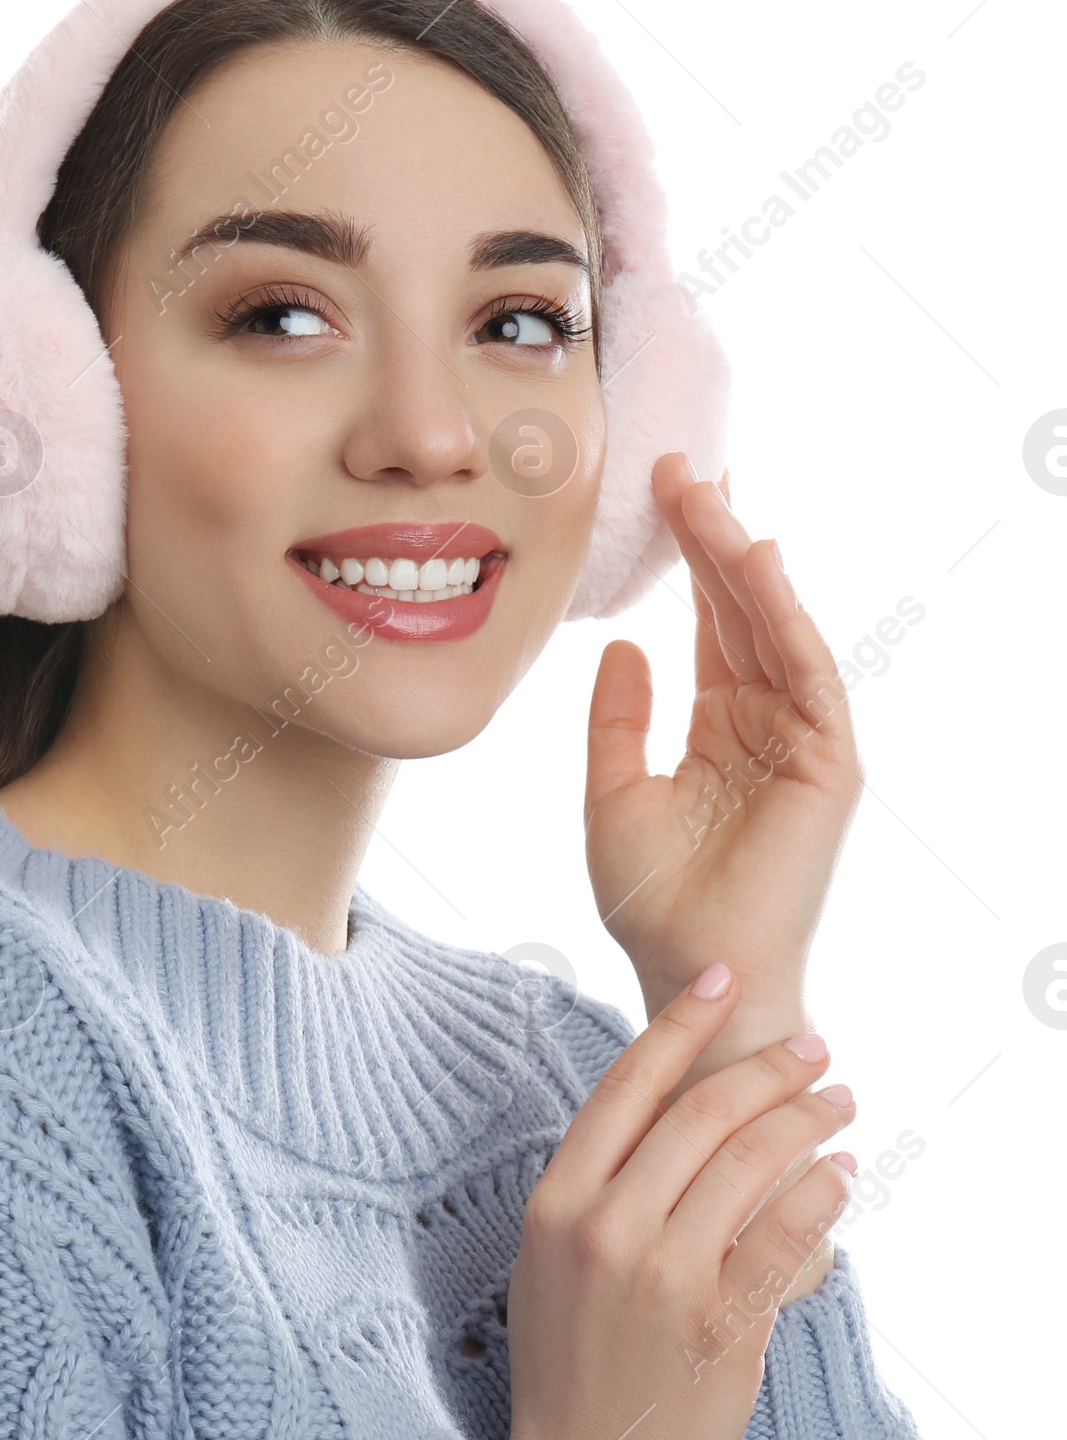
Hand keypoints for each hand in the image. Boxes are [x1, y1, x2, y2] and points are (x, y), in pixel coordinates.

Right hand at [502, 962, 856, 1439]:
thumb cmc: (567, 1364)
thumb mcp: (552, 1259)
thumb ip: (597, 1186)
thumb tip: (671, 1113)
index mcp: (556, 1200)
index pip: (626, 1086)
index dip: (680, 1023)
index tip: (722, 978)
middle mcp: (605, 1226)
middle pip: (701, 1114)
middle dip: (768, 1068)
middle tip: (814, 1048)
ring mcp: (662, 1276)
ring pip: (751, 1164)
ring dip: (807, 1120)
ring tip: (840, 1102)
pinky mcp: (718, 1325)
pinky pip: (785, 1236)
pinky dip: (822, 1193)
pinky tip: (841, 1172)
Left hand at [583, 454, 861, 1018]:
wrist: (689, 974)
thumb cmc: (651, 900)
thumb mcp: (611, 793)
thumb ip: (617, 719)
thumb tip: (622, 644)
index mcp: (717, 726)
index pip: (706, 623)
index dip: (684, 559)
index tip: (659, 491)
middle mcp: (764, 723)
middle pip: (739, 610)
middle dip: (711, 538)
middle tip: (679, 465)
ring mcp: (799, 740)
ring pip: (772, 628)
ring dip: (741, 560)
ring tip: (708, 494)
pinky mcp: (827, 764)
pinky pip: (806, 673)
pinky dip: (784, 616)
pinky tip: (756, 560)